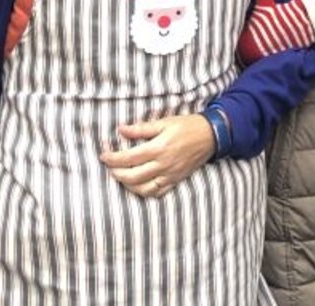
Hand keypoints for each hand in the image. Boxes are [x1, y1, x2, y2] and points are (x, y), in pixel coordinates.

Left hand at [99, 113, 214, 197]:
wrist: (211, 136)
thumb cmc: (187, 126)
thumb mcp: (165, 122)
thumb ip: (141, 128)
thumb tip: (121, 130)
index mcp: (159, 147)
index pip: (129, 157)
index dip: (113, 158)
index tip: (103, 155)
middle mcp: (163, 164)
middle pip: (132, 176)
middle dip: (116, 172)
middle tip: (109, 166)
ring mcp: (170, 175)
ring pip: (142, 188)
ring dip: (127, 184)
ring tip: (120, 175)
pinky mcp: (175, 180)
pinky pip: (156, 193)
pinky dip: (143, 192)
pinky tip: (137, 185)